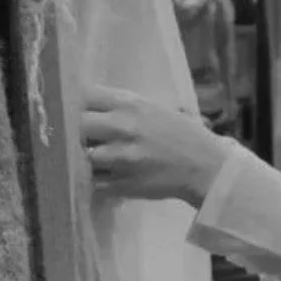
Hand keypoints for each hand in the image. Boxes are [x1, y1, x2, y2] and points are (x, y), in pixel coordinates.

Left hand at [79, 85, 233, 206]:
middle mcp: (122, 128)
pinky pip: (93, 181)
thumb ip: (121, 106)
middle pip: (76, 125)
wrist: (206, 167)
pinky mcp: (121, 184)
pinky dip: (95, 179)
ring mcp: (120, 158)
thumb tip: (87, 105)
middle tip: (82, 137)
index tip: (73, 109)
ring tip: (96, 159)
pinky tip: (106, 175)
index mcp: (130, 104)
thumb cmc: (182, 133)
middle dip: (75, 132)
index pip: (84, 95)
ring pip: (82, 156)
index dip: (75, 103)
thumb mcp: (153, 108)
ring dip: (85, 158)